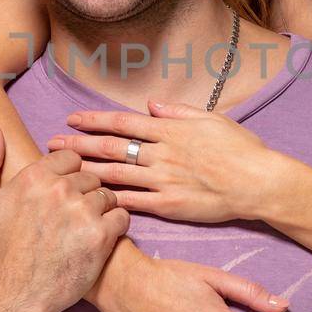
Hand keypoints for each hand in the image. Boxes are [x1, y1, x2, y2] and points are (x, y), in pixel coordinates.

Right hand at [0, 125, 128, 311]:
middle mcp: (60, 189)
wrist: (12, 297)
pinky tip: (99, 238)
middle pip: (91, 176)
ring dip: (101, 209)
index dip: (68, 176)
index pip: (70, 158)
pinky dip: (115, 226)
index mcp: (34, 176)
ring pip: (108, 195)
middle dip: (85, 193)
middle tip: (73, 217)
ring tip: (85, 229)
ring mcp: (83, 212)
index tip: (62, 196)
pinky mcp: (101, 236)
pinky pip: (122, 217)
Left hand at [46, 100, 282, 222]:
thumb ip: (176, 112)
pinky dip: (110, 199)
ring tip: (62, 172)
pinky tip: (90, 199)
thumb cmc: (240, 148)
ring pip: (115, 175)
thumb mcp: (210, 119)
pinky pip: (132, 202)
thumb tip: (150, 105)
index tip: (71, 118)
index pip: (122, 122)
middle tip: (52, 145)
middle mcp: (161, 154)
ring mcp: (163, 181)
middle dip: (78, 145)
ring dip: (86, 171)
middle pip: (110, 147)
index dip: (93, 120)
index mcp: (169, 130)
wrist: (259, 183)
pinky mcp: (168, 206)